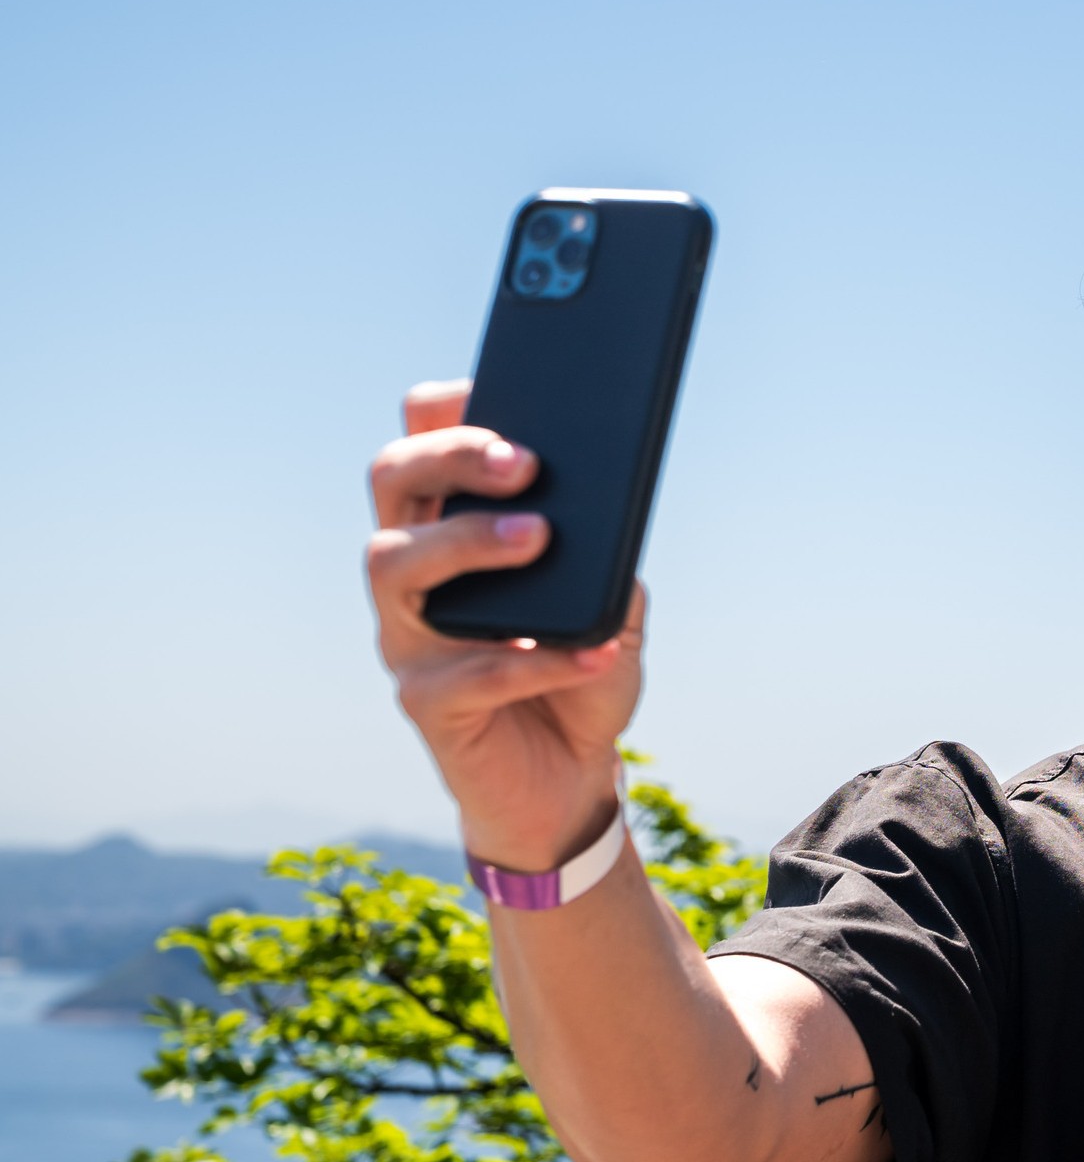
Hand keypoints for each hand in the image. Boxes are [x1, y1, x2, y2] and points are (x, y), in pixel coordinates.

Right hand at [367, 381, 641, 869]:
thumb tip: (609, 511)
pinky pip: (470, 672)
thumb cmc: (580, 672)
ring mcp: (408, 637)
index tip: (493, 385)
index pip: (417, 444)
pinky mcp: (427, 705)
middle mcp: (412, 573)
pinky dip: (538, 658)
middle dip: (450, 454)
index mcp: (449, 530)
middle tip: (523, 461)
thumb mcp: (613, 604)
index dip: (443, 409)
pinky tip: (594, 652)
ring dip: (467, 540)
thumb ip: (608, 555)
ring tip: (540, 537)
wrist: (570, 776)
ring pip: (394, 563)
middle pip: (391, 480)